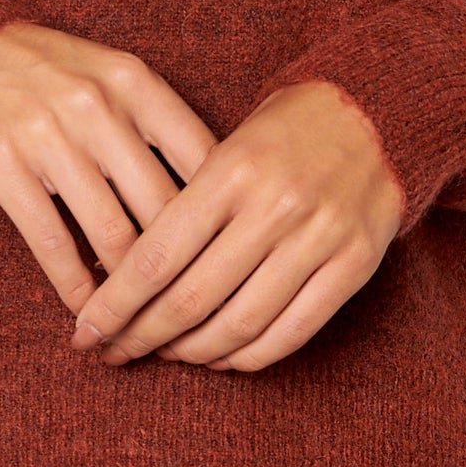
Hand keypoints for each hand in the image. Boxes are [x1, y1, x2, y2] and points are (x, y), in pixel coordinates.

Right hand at [0, 21, 218, 318]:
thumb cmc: (55, 74)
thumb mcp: (116, 77)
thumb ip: (163, 126)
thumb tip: (218, 202)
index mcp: (135, 83)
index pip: (203, 161)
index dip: (223, 219)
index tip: (232, 262)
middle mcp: (98, 106)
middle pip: (162, 208)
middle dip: (183, 270)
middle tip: (194, 312)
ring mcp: (48, 135)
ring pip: (111, 234)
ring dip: (130, 291)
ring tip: (144, 321)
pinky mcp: (3, 165)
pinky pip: (52, 242)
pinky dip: (75, 287)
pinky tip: (89, 311)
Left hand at [68, 80, 405, 372]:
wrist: (379, 109)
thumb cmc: (287, 128)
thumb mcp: (228, 144)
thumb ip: (186, 204)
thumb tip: (125, 277)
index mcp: (232, 169)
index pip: (157, 256)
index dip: (115, 305)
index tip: (86, 331)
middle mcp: (276, 206)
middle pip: (192, 298)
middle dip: (143, 336)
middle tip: (115, 351)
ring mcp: (319, 238)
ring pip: (240, 324)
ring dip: (193, 352)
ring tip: (167, 354)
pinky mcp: (354, 264)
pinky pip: (292, 332)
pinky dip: (249, 357)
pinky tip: (221, 357)